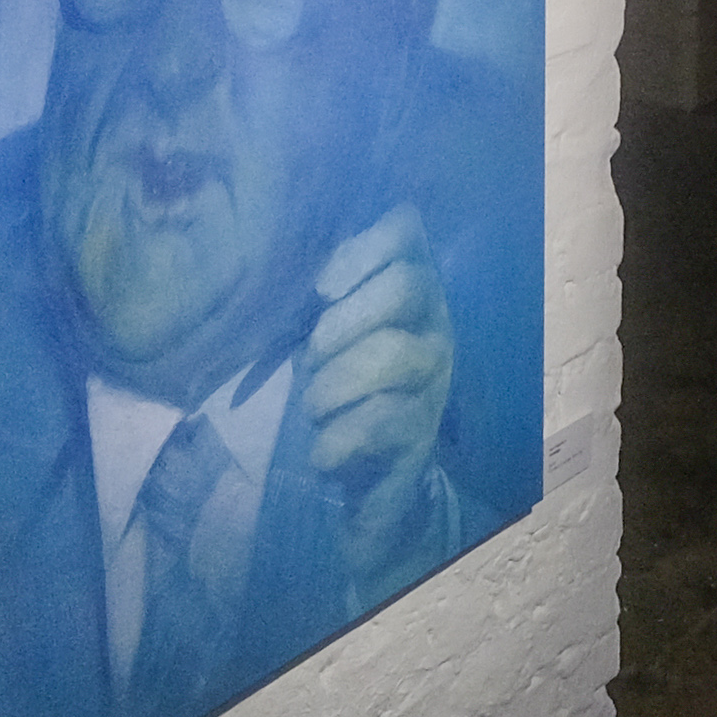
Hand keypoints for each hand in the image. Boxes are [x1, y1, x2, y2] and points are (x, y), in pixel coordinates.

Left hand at [296, 206, 462, 591]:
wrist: (362, 486)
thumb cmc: (336, 392)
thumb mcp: (324, 333)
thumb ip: (321, 292)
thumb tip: (280, 251)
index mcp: (406, 291)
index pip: (406, 230)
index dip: (362, 248)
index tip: (319, 290)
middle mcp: (434, 327)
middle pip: (408, 285)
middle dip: (344, 318)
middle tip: (313, 356)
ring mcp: (435, 382)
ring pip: (396, 353)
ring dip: (336, 381)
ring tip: (315, 407)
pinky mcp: (423, 437)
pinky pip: (384, 421)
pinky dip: (337, 438)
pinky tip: (321, 452)